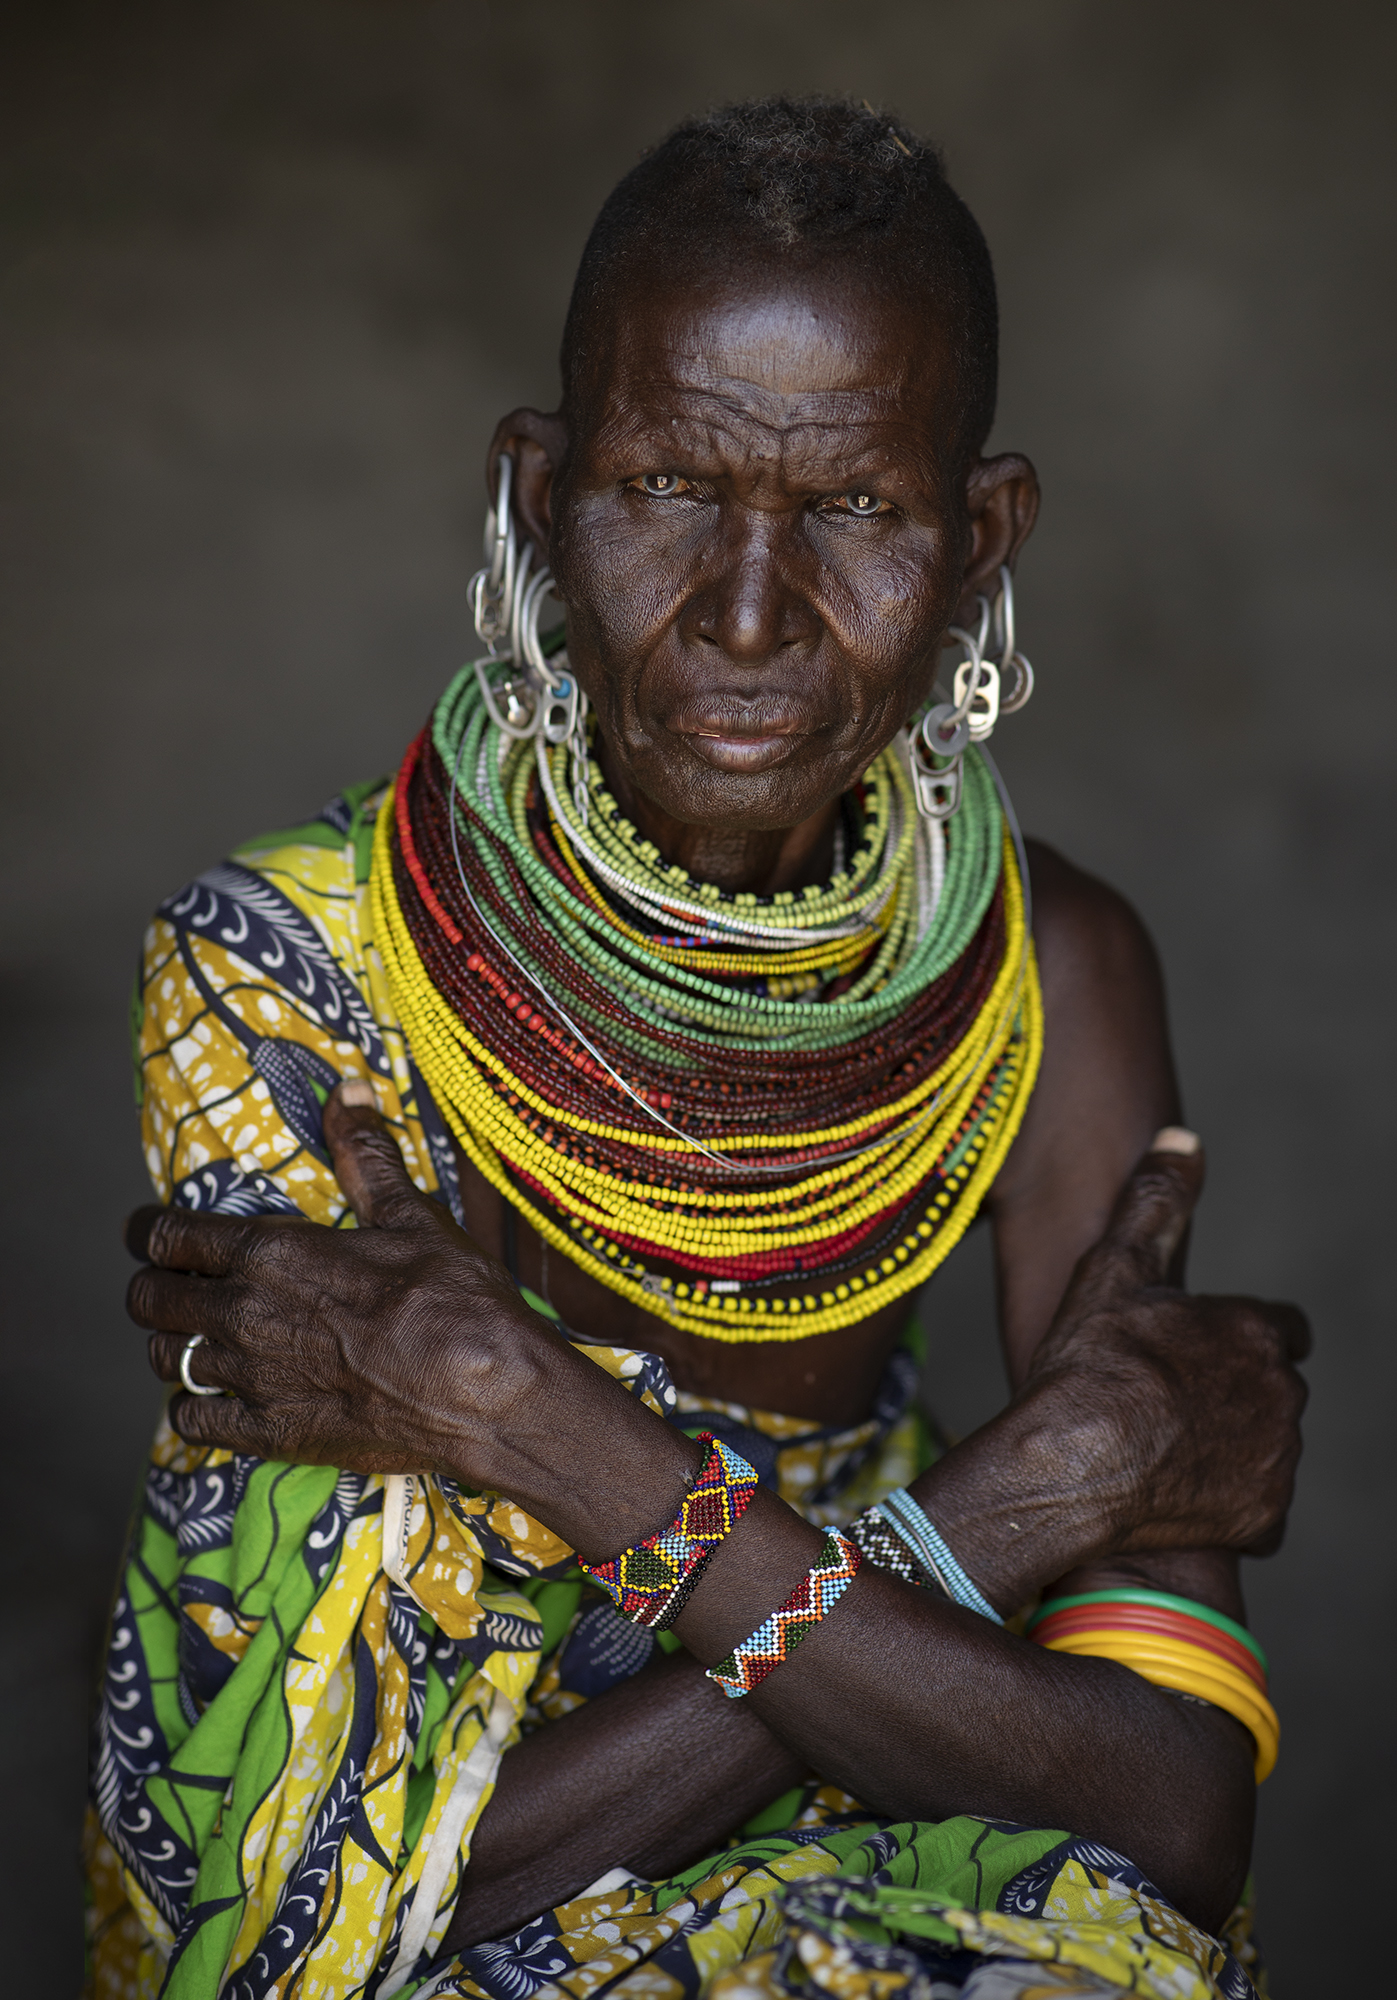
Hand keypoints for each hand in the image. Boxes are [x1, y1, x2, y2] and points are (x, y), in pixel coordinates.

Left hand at [127, 1083, 695, 1553]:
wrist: (485, 1389)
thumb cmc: (453, 1297)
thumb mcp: (411, 1213)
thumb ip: (365, 1153)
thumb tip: (348, 1090)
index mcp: (270, 1252)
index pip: (167, 1235)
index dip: (149, 1231)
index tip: (150, 1232)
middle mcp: (244, 1313)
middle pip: (150, 1299)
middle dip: (154, 1286)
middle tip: (173, 1285)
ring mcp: (252, 1378)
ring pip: (165, 1360)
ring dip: (173, 1344)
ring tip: (196, 1339)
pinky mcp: (269, 1433)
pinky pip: (190, 1422)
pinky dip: (193, 1408)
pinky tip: (216, 1398)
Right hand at [918, 1132, 1308, 1608]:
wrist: (1072, 1465)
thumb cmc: (1090, 1364)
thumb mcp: (1114, 1266)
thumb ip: (1156, 1201)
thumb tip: (1183, 1141)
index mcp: (1256, 1332)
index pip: (1282, 1329)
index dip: (1240, 1338)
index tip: (1197, 1352)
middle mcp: (1283, 1395)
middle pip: (1269, 1391)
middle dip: (1230, 1394)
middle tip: (1162, 1401)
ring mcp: (1278, 1461)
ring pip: (1263, 1449)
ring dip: (1226, 1447)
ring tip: (1156, 1447)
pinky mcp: (1265, 1520)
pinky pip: (1254, 1510)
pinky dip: (1221, 1503)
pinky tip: (1168, 1491)